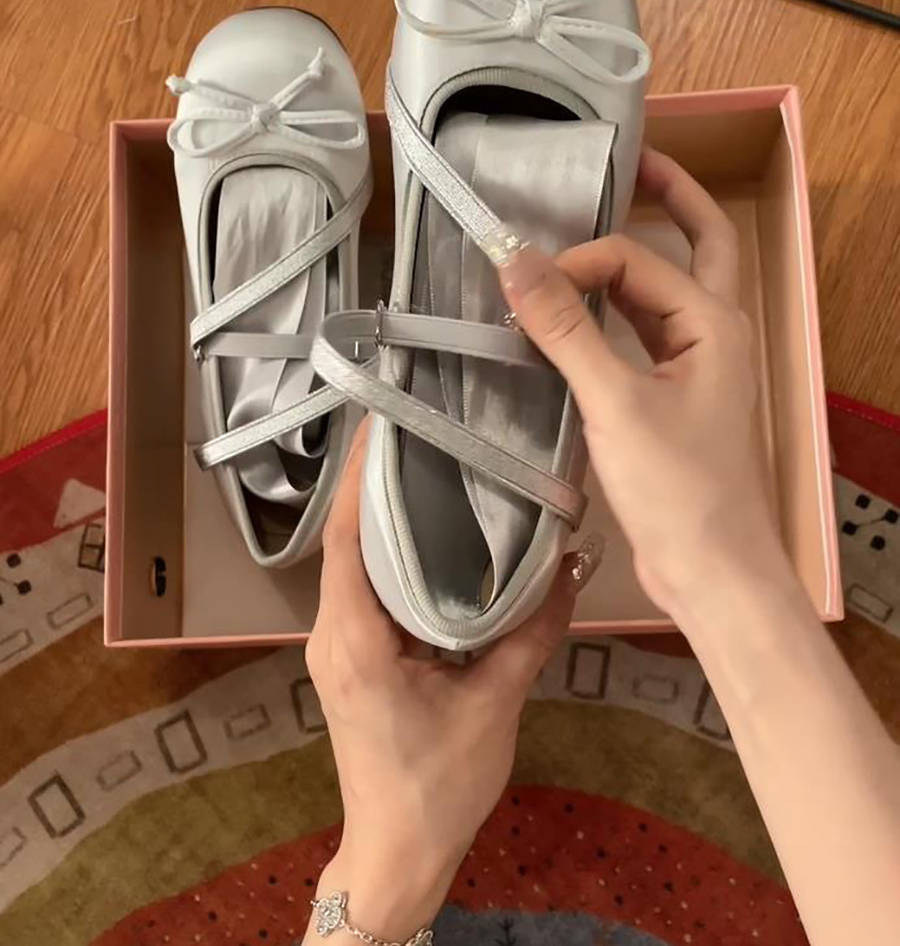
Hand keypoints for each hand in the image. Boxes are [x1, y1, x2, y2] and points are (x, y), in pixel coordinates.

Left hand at [304, 426, 589, 940]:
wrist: (399, 854)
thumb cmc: (439, 786)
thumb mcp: (495, 703)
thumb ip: (531, 629)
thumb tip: (573, 563)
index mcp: (354, 638)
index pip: (346, 536)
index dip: (361, 475)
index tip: (387, 421)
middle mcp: (333, 632)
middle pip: (347, 539)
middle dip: (379, 482)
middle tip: (425, 429)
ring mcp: (338, 645)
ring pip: (356, 562)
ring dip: (386, 517)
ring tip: (432, 464)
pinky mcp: (354, 656)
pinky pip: (368, 588)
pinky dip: (395, 555)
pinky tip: (434, 533)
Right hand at [498, 147, 785, 617]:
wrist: (711, 573)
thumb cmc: (679, 490)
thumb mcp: (617, 404)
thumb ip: (565, 329)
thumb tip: (514, 261)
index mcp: (714, 323)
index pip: (637, 261)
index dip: (579, 262)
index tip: (524, 286)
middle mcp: (714, 334)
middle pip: (698, 244)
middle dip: (670, 200)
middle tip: (629, 164)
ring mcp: (699, 367)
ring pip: (669, 291)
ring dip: (636, 260)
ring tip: (588, 230)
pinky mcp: (677, 399)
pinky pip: (648, 333)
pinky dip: (617, 312)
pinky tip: (578, 315)